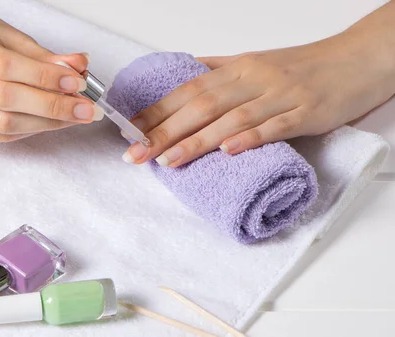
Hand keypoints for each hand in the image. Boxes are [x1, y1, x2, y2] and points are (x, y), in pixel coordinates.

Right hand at [0, 15, 100, 142]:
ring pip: (3, 123)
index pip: (4, 65)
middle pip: (4, 98)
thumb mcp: (9, 36)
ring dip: (46, 123)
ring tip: (74, 117)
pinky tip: (49, 122)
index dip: (43, 76)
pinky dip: (30, 131)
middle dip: (52, 105)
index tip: (76, 83)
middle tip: (86, 108)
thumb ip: (43, 54)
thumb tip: (79, 66)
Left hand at [122, 30, 394, 166]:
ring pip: (231, 118)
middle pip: (201, 105)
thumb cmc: (301, 66)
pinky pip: (275, 126)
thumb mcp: (254, 63)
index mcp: (237, 69)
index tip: (130, 132)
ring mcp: (279, 95)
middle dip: (165, 131)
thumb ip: (218, 71)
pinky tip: (227, 151)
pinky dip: (250, 138)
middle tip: (137, 154)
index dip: (156, 112)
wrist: (353, 60)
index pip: (187, 90)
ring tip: (169, 160)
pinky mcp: (305, 112)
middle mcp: (252, 79)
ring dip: (197, 140)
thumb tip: (185, 73)